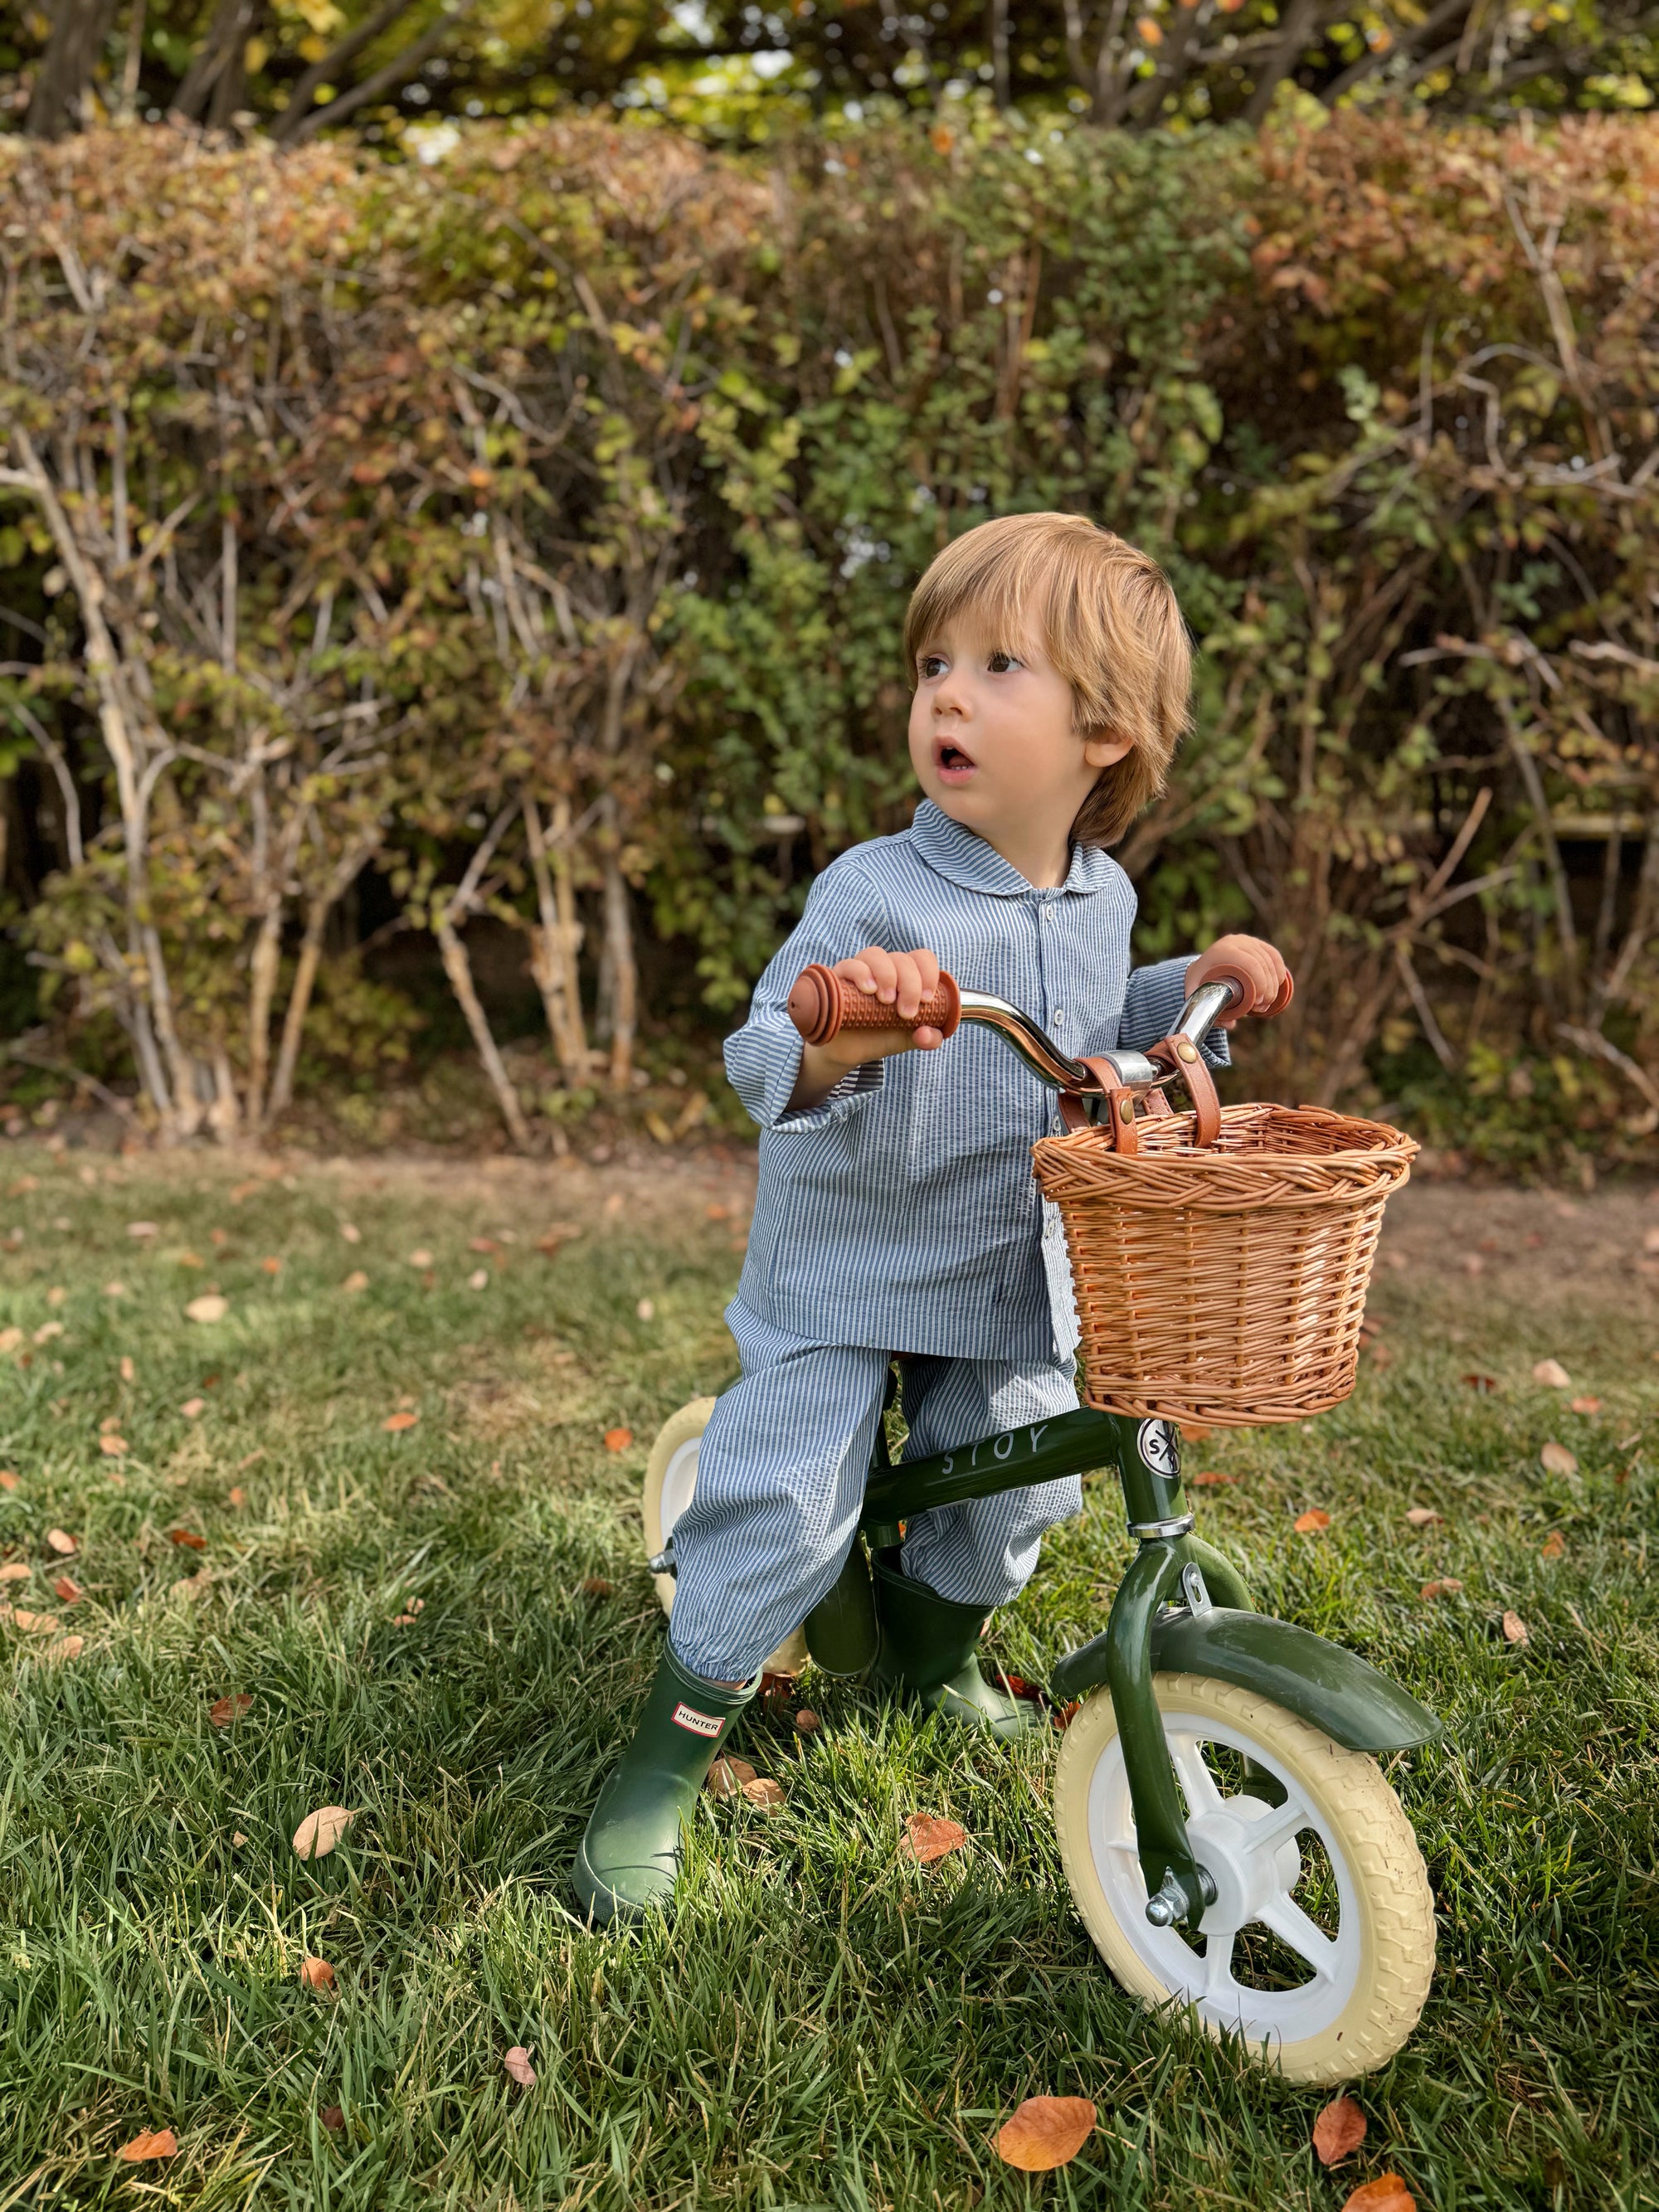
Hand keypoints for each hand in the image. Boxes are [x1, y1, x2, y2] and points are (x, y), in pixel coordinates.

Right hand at [787, 944, 945, 1109]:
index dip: (929, 974)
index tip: (927, 1000)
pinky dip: (861, 973)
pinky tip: (868, 990)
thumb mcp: (910, 1039)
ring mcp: (860, 970)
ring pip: (875, 954)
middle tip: (906, 1013)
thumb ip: (929, 1038)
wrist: (848, 1051)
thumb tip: (926, 1034)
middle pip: (902, 959)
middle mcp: (884, 968)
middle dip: (910, 985)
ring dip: (887, 975)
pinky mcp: (838, 978)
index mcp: (906, 975)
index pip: (922, 957)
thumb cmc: (880, 1036)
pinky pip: (849, 964)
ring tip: (886, 1000)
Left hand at [1185, 935, 1290, 1028]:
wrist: (1200, 967)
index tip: (1258, 1003)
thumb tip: (1231, 1024)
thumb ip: (1207, 1012)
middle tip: (1263, 1006)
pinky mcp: (1254, 943)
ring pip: (1269, 959)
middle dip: (1268, 987)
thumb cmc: (1199, 983)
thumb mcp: (1197, 996)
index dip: (1260, 983)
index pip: (1250, 964)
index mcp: (1222, 950)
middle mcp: (1235, 942)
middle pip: (1261, 963)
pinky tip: (1280, 982)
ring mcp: (1246, 941)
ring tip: (1269, 1000)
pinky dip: (1279, 968)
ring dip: (1274, 982)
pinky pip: (1273, 953)